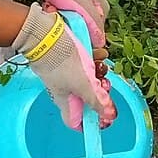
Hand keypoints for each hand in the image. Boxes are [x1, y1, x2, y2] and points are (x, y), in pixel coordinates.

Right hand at [13, 4, 115, 129]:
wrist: (47, 35)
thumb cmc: (62, 64)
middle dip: (100, 91)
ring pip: (88, 79)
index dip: (91, 122)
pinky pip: (85, 64)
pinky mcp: (69, 59)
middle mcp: (66, 90)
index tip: (105, 117)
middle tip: (106, 84)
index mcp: (66, 101)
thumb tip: (110, 116)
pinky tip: (98, 53)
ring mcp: (67, 74)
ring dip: (99, 72)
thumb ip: (98, 101)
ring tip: (101, 64)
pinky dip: (93, 59)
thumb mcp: (84, 85)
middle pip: (88, 98)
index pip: (77, 121)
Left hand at [28, 0, 109, 49]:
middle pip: (83, 28)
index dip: (83, 37)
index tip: (71, 34)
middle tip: (59, 17)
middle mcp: (94, 9)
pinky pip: (63, 15)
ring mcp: (81, 5)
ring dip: (61, 20)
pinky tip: (50, 6)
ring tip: (52, 9)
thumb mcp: (84, 7)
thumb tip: (101, 44)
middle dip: (69, 26)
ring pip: (71, 23)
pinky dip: (56, 13)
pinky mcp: (68, 3)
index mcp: (102, 10)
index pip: (96, 34)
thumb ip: (93, 25)